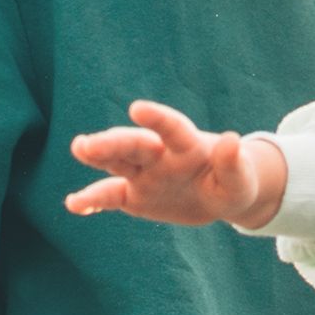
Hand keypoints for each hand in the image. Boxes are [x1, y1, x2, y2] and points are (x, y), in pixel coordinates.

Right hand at [65, 100, 290, 228]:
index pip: (172, 128)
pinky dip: (92, 200)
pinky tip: (74, 204)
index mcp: (187, 145)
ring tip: (78, 148)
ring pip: (116, 162)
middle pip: (134, 144)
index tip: (138, 109)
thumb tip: (232, 140)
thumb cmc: (233, 183)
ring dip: (96, 155)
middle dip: (112, 143)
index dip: (157, 119)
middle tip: (86, 144)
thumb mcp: (240, 179)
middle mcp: (160, 154)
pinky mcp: (133, 195)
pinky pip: (110, 196)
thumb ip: (233, 162)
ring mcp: (143, 174)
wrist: (219, 197)